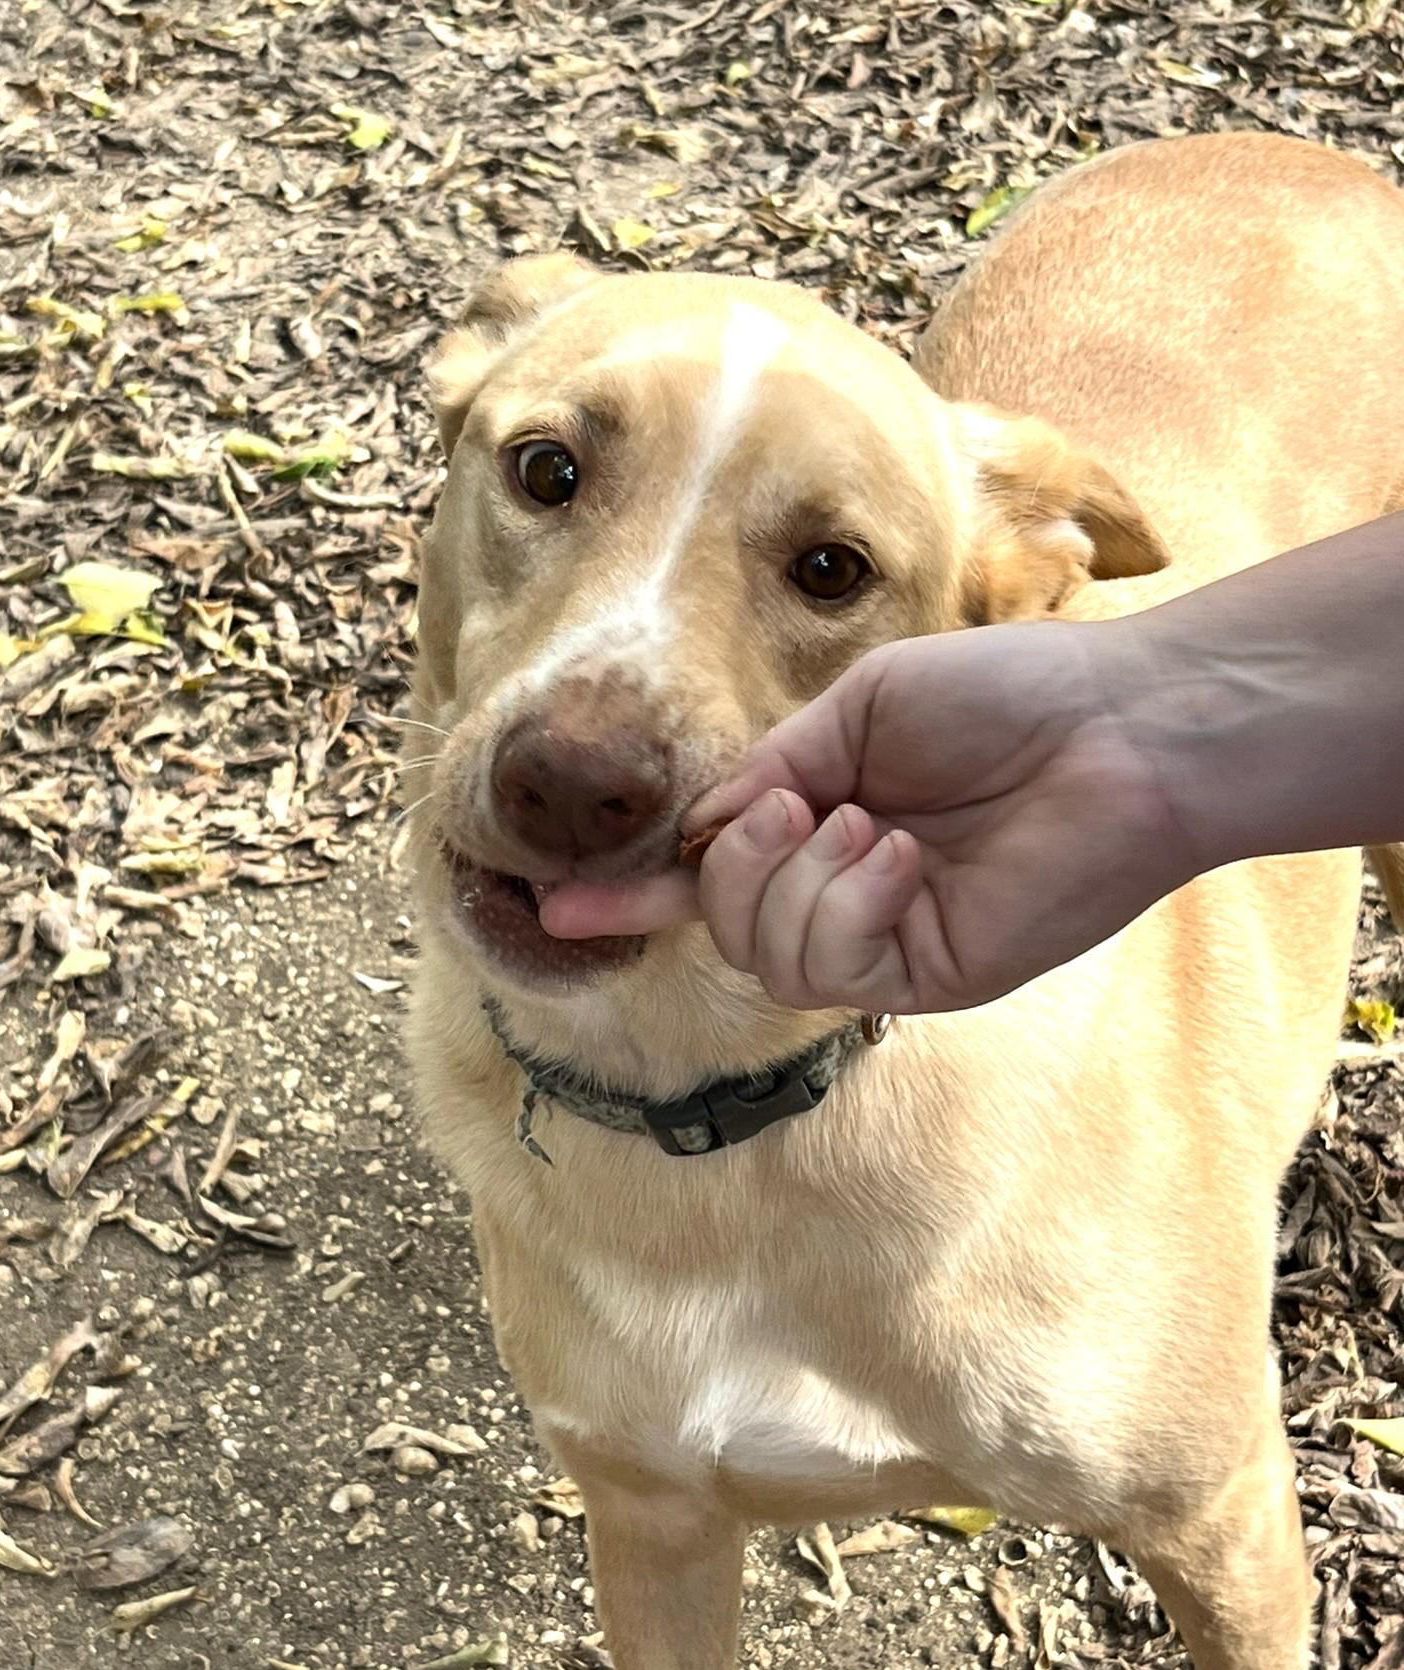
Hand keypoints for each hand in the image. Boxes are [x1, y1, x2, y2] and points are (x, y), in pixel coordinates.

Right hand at [538, 617, 1198, 1015]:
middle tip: (799, 802)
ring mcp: (884, 937)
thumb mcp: (859, 707)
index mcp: (824, 819)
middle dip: (729, 863)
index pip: (710, 873)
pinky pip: (826, 967)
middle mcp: (844, 887)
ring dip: (785, 880)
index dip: (633, 893)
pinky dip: (841, 903)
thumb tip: (698, 832)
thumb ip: (770, 768)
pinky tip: (898, 857)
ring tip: (865, 822)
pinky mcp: (926, 975)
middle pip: (721, 919)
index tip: (553, 902)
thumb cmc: (1005, 693)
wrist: (1115, 725)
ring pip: (759, 954)